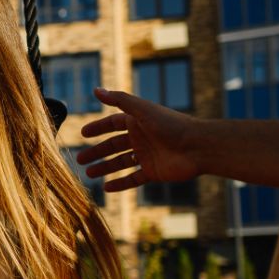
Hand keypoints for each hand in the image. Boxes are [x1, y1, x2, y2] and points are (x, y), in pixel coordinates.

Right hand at [77, 88, 200, 192]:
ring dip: (105, 168)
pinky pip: (133, 179)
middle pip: (114, 145)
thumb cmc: (172, 125)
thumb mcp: (142, 110)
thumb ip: (119, 100)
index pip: (113, 124)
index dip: (98, 128)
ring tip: (89, 173)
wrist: (198, 147)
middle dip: (97, 151)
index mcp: (138, 122)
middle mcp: (141, 138)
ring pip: (120, 163)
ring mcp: (147, 156)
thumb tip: (96, 90)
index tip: (83, 134)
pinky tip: (106, 187)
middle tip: (79, 159)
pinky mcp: (153, 172)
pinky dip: (120, 184)